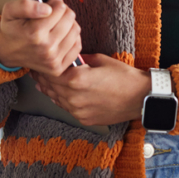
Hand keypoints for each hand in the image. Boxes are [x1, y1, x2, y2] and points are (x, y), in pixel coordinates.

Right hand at [0, 0, 81, 75]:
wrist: (6, 51)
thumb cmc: (11, 28)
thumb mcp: (10, 10)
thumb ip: (26, 5)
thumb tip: (47, 9)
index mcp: (34, 32)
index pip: (59, 7)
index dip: (54, 0)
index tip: (48, 1)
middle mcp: (45, 48)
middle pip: (69, 18)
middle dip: (62, 10)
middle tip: (52, 11)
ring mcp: (53, 60)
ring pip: (75, 30)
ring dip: (68, 23)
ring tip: (56, 22)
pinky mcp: (58, 68)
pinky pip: (77, 46)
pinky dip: (72, 38)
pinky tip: (61, 35)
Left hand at [30, 54, 151, 126]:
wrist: (141, 98)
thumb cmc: (124, 76)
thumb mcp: (100, 60)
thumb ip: (80, 59)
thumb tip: (69, 57)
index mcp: (76, 80)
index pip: (50, 73)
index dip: (42, 67)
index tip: (38, 62)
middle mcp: (74, 98)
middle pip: (50, 87)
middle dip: (43, 79)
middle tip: (37, 71)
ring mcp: (78, 111)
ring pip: (56, 99)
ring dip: (50, 90)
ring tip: (45, 82)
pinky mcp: (84, 119)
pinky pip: (67, 108)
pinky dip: (62, 100)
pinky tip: (62, 94)